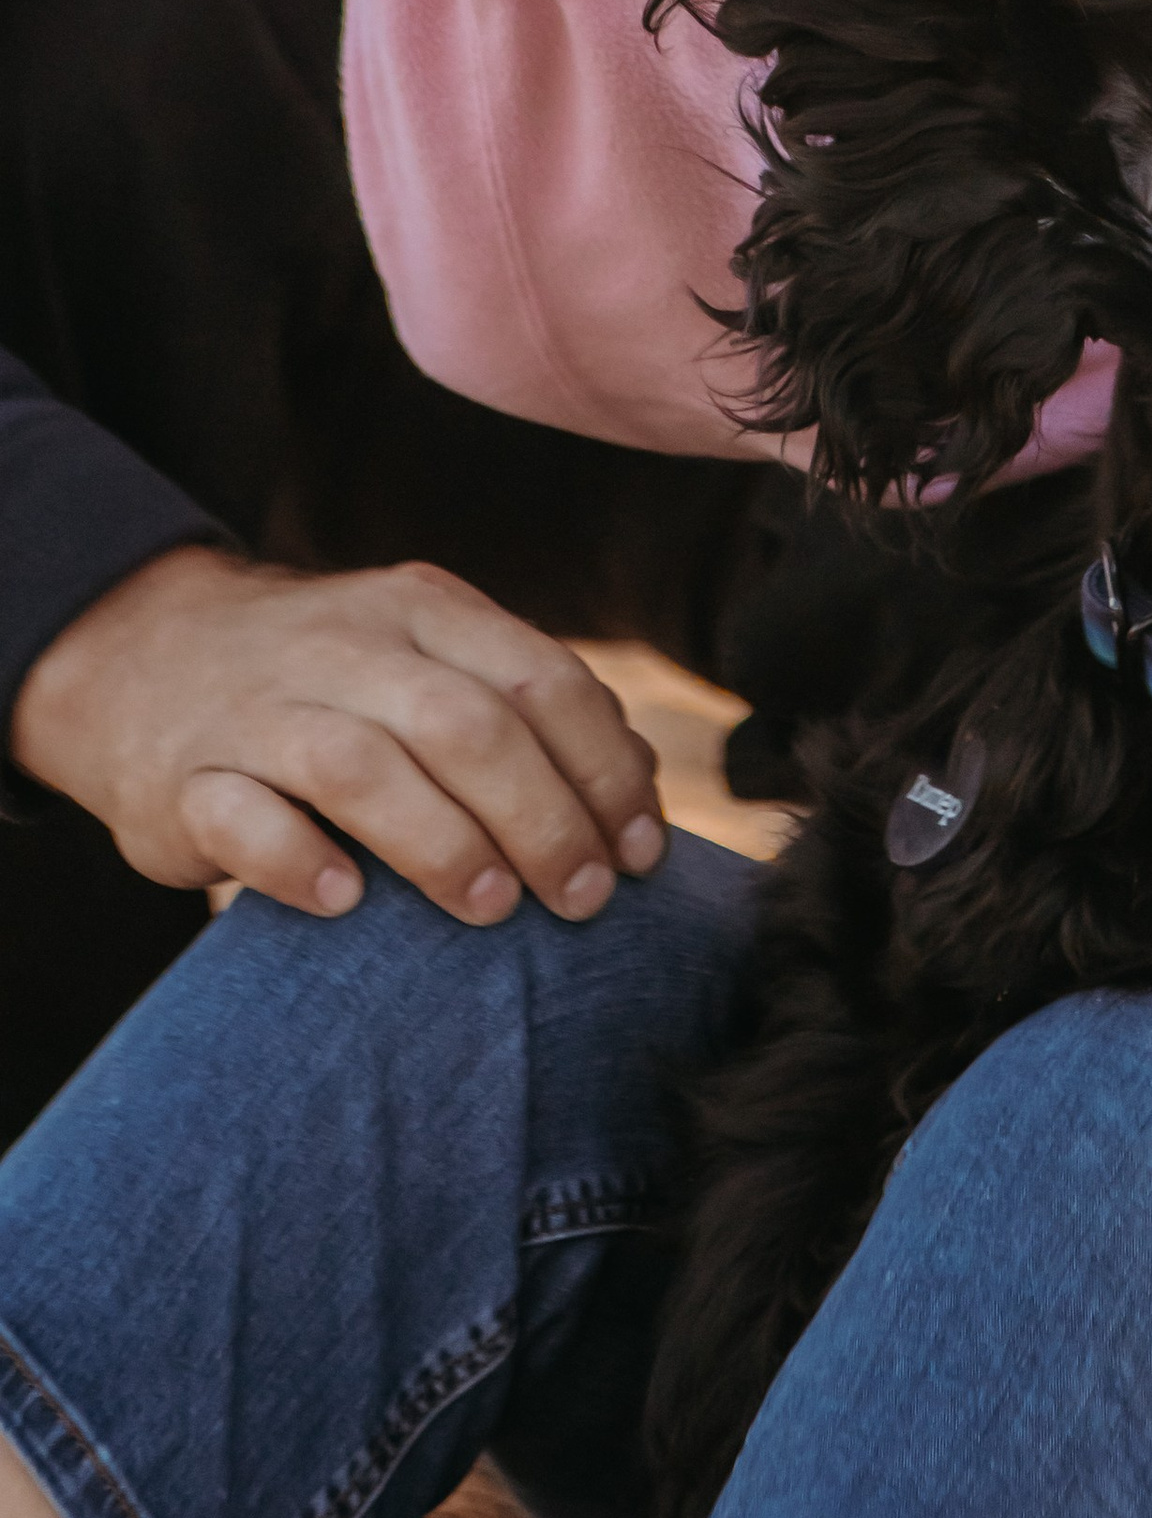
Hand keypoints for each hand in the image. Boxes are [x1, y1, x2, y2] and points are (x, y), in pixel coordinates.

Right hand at [9, 546, 667, 925]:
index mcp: (424, 609)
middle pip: (465, 725)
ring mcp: (258, 709)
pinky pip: (241, 818)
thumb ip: (524, 705)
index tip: (642, 851)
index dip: (606, 770)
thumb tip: (642, 788)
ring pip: (360, 766)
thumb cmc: (329, 680)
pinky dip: (299, 861)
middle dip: (543, 819)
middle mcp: (345, 646)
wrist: (141, 657)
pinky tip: (348, 902)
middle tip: (584, 898)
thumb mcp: (426, 655)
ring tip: (490, 908)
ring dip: (440, 843)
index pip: (542, 679)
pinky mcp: (184, 779)